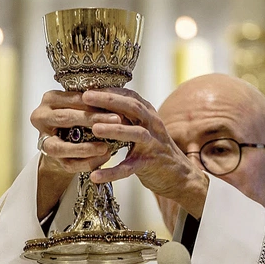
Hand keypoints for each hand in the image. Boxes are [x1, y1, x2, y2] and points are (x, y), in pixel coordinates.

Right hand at [30, 90, 121, 217]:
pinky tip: (102, 159)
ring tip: (106, 148)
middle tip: (117, 120)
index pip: (73, 99)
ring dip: (85, 148)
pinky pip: (68, 163)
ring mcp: (42, 139)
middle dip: (93, 120)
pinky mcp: (49, 158)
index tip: (116, 104)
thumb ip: (91, 102)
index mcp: (50, 99)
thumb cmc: (76, 117)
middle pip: (66, 118)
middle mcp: (41, 117)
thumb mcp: (80, 105)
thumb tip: (116, 99)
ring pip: (61, 147)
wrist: (62, 141)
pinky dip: (86, 162)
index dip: (94, 102)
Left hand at [82, 88, 208, 219]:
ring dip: (115, 129)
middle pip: (132, 107)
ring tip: (95, 129)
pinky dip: (112, 172)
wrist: (178, 175)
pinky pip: (129, 168)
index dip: (108, 90)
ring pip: (135, 133)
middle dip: (109, 100)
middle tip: (85, 97)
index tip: (87, 87)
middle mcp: (153, 125)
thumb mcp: (141, 129)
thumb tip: (96, 107)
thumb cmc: (153, 150)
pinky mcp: (150, 164)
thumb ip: (125, 118)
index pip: (129, 96)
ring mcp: (153, 143)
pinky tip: (95, 176)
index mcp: (148, 114)